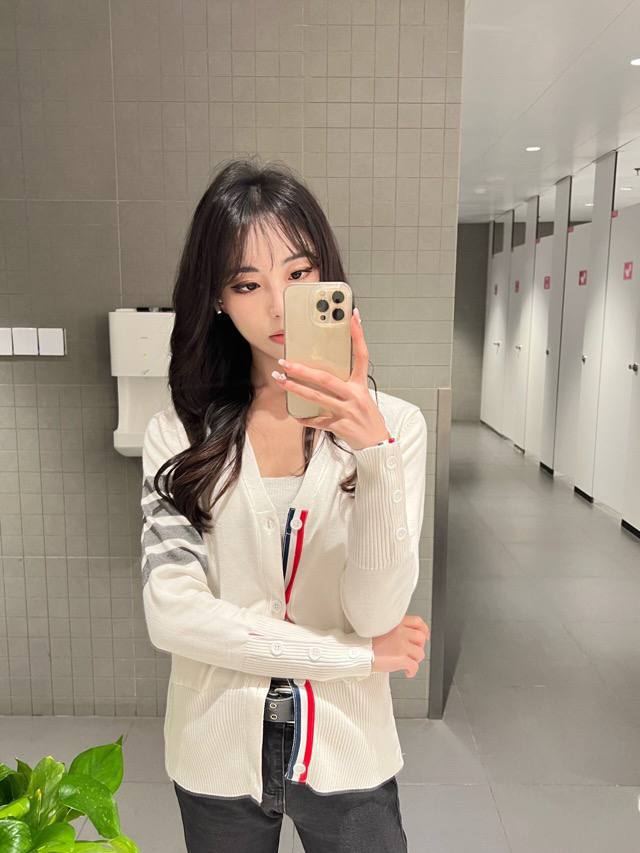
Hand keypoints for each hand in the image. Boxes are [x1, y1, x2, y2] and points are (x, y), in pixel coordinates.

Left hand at [271, 308, 389, 450]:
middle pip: (325, 378)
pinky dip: (305, 419)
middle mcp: (354, 396)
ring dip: (295, 389)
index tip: (352, 316)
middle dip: (302, 369)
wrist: (377, 445)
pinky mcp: (341, 426)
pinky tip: (295, 415)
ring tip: (281, 380)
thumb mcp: (362, 397)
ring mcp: (347, 411)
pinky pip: (318, 422)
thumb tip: (323, 372)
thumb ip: (346, 384)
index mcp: (361, 385)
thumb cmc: (367, 418)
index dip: (358, 335)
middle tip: (285, 361)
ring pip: (317, 397)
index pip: (361, 355)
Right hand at [371, 615, 429, 677]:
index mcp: (395, 623)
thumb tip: (405, 634)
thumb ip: (393, 628)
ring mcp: (401, 645)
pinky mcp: (400, 659)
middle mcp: (400, 632)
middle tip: (414, 651)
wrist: (358, 653)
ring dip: (416, 659)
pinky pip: (414, 666)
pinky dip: (412, 671)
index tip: (424, 635)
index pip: (417, 622)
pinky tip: (407, 672)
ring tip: (409, 662)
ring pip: (420, 653)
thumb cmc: (365, 642)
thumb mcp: (380, 628)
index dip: (424, 630)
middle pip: (421, 638)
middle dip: (420, 646)